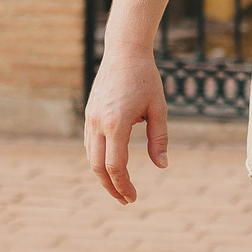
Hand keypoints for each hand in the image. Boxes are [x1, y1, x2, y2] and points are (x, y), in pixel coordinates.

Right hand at [84, 45, 167, 203]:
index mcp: (116, 124)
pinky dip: (98, 160)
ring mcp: (90, 118)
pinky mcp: (89, 114)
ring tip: (119, 186)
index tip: (132, 197)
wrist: (124, 51)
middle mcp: (98, 123)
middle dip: (110, 187)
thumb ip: (159, 138)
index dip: (123, 186)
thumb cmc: (146, 78)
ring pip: (90, 157)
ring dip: (103, 175)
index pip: (115, 166)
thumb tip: (162, 166)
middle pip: (98, 167)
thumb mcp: (159, 108)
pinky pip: (90, 144)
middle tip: (125, 200)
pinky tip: (111, 165)